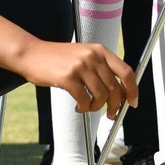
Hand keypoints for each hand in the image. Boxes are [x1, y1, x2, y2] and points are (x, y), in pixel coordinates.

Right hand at [18, 39, 137, 115]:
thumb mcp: (83, 56)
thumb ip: (101, 69)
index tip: (132, 102)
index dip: (132, 90)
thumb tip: (119, 93)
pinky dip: (84, 108)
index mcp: (100, 50)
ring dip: (96, 108)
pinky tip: (78, 106)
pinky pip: (85, 100)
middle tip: (111, 114)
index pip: (126, 72)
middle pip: (115, 88)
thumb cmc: (57, 58)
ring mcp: (80, 66)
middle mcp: (92, 56)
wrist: (32, 54)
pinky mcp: (68, 77)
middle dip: (115, 106)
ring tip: (88, 107)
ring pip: (101, 96)